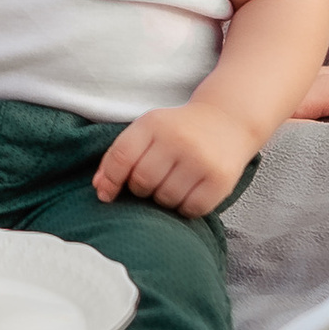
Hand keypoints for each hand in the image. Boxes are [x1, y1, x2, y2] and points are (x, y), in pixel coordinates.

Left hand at [94, 99, 261, 217]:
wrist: (227, 120)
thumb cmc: (179, 130)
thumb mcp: (149, 130)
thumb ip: (121, 155)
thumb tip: (101, 188)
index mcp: (154, 124)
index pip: (121, 157)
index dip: (109, 180)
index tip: (106, 194)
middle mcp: (178, 139)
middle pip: (142, 182)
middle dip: (141, 189)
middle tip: (152, 180)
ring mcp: (201, 159)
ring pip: (166, 199)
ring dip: (163, 199)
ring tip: (172, 183)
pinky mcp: (220, 179)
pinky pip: (191, 209)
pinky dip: (185, 207)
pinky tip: (189, 191)